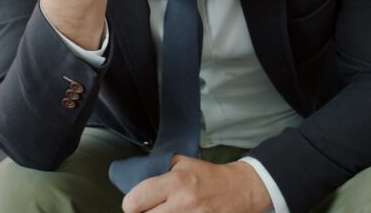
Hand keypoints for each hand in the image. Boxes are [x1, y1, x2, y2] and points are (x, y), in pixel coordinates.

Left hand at [122, 156, 271, 212]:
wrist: (239, 189)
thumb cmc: (209, 176)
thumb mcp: (181, 162)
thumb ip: (156, 169)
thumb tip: (132, 178)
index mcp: (175, 182)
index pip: (135, 201)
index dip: (130, 204)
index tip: (134, 203)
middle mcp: (182, 203)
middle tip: (147, 210)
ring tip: (163, 212)